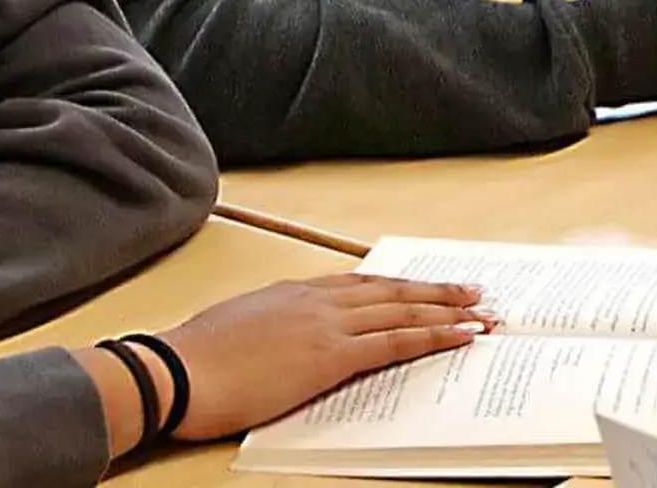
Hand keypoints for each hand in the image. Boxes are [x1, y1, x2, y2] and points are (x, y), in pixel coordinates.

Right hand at [80, 273, 487, 451]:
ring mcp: (327, 324)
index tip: (427, 286)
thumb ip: (269, 327)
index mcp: (295, 292)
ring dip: (449, 312)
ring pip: (404, 311)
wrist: (173, 371)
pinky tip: (461, 337)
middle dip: (438, 292)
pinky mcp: (330, 355)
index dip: (400, 286)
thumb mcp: (237, 329)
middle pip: (393, 290)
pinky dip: (435, 337)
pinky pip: (396, 342)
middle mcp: (318, 300)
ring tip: (483, 313)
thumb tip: (281, 337)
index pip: (362, 284)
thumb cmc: (192, 360)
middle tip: (475, 291)